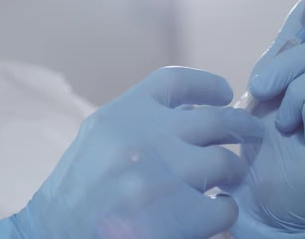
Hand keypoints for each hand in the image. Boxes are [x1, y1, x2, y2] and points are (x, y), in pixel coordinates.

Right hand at [0, 67, 263, 238]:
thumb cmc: (80, 190)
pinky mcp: (173, 218)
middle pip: (215, 119)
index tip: (225, 93)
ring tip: (228, 179)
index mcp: (121, 114)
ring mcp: (159, 177)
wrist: (54, 236)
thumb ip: (140, 120)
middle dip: (241, 125)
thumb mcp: (100, 138)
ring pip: (224, 162)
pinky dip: (225, 210)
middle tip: (250, 133)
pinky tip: (214, 211)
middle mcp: (142, 138)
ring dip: (233, 171)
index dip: (208, 84)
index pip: (176, 81)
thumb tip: (192, 109)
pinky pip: (223, 208)